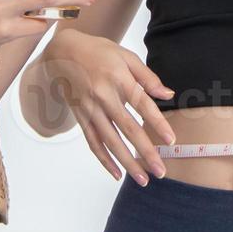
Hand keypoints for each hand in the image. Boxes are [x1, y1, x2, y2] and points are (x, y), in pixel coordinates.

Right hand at [43, 30, 176, 185]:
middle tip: (161, 171)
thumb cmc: (99, 52)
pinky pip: (93, 142)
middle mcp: (103, 96)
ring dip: (127, 162)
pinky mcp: (80, 117)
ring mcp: (90, 109)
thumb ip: (147, 76)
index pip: (142, 104)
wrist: (61, 52)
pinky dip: (104, 160)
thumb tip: (168, 95)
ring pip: (110, 141)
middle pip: (128, 128)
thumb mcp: (125, 56)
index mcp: (118, 78)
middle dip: (145, 152)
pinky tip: (116, 174)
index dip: (157, 123)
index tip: (171, 141)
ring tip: (143, 179)